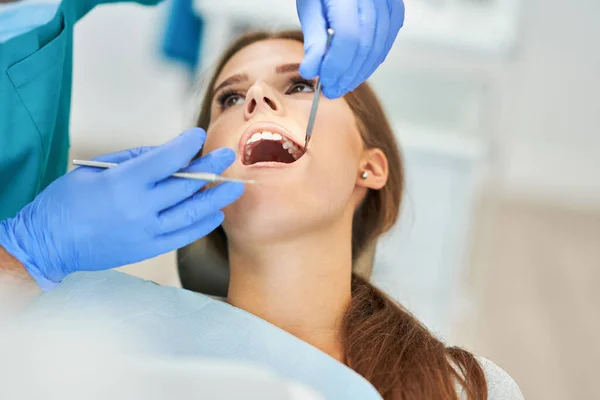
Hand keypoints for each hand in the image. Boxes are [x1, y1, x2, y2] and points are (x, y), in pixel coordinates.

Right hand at [0, 128, 243, 289]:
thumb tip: (169, 152)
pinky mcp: (148, 249)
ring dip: (216, 198)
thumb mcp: (96, 168)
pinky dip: (202, 225)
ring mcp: (146, 231)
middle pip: (185, 185)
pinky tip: (215, 213)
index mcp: (123, 182)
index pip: (166, 159)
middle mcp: (139, 207)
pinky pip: (183, 236)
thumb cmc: (67, 200)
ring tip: (235, 187)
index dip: (187, 145)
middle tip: (229, 155)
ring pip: (191, 213)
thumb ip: (135, 158)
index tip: (199, 135)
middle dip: (210, 167)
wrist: (48, 243)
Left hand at [297, 0, 404, 98]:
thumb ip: (313, 40)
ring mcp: (388, 1)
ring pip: (378, 48)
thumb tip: (311, 71)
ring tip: (342, 84)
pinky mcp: (395, 8)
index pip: (347, 37)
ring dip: (360, 73)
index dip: (336, 65)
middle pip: (365, 46)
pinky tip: (358, 70)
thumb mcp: (310, 8)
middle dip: (347, 75)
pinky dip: (372, 61)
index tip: (324, 82)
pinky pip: (387, 42)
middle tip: (332, 90)